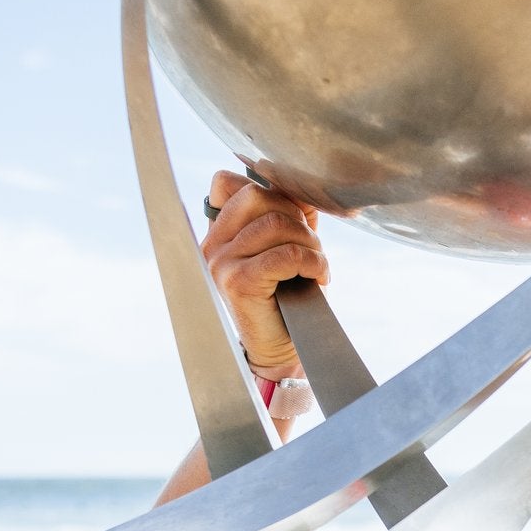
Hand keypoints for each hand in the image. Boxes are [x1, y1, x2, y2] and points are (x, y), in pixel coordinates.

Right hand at [201, 169, 327, 378]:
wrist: (279, 348)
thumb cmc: (287, 295)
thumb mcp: (286, 245)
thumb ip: (287, 213)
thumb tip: (303, 185)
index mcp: (219, 231)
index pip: (227, 182)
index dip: (270, 191)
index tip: (296, 218)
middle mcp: (213, 243)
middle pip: (257, 196)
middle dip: (296, 217)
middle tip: (310, 246)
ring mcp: (221, 262)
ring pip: (276, 224)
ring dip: (309, 243)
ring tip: (315, 265)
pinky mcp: (238, 282)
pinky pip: (285, 255)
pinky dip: (311, 262)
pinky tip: (318, 276)